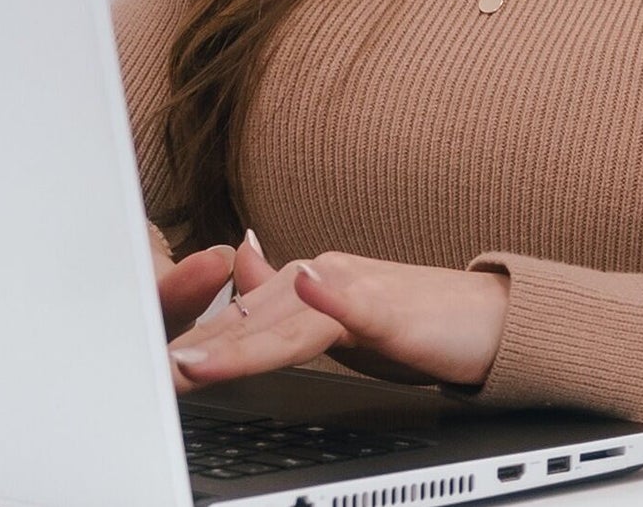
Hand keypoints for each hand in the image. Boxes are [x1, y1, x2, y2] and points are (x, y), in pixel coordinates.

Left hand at [167, 235, 507, 392]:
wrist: (494, 322)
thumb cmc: (421, 326)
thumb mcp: (340, 323)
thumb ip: (291, 307)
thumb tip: (244, 271)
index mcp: (306, 284)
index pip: (236, 316)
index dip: (193, 340)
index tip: (148, 363)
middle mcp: (324, 276)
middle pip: (249, 319)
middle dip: (199, 348)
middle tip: (153, 371)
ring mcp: (358, 289)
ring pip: (288, 318)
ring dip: (241, 337)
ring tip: (198, 359)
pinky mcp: (396, 309)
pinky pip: (359, 306)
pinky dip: (335, 299)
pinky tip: (311, 288)